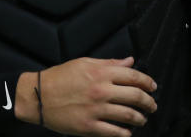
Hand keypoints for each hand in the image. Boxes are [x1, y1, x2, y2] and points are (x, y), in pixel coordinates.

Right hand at [17, 56, 156, 136]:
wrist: (38, 95)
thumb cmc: (59, 77)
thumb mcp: (83, 63)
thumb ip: (108, 63)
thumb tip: (130, 61)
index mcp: (100, 73)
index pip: (133, 76)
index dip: (147, 82)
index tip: (152, 86)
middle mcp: (101, 91)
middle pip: (136, 97)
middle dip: (149, 102)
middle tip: (152, 105)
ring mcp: (96, 110)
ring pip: (129, 116)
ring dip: (140, 118)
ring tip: (142, 119)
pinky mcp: (90, 126)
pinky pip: (115, 132)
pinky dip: (125, 133)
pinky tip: (127, 132)